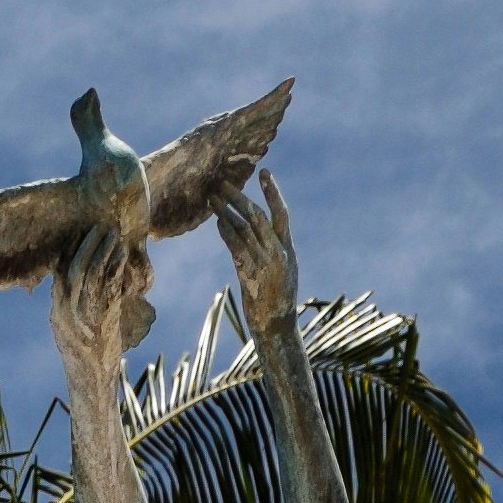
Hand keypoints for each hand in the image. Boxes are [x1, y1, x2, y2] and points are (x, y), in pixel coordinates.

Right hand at [60, 228, 154, 352]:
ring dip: (104, 250)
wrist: (91, 383)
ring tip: (114, 233)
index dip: (69, 250)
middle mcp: (66, 312)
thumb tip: (71, 287)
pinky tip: (123, 254)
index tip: (79, 232)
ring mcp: (84, 316)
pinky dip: (116, 266)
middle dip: (87, 243)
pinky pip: (109, 286)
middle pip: (74, 268)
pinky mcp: (103, 320)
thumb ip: (68, 308)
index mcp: (57, 313)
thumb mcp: (69, 331)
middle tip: (98, 225)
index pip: (59, 273)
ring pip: (92, 273)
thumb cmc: (84, 358)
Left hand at [216, 177, 300, 331]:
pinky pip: (237, 248)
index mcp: (288, 250)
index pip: (282, 214)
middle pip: (259, 216)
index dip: (273, 193)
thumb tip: (258, 237)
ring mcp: (266, 263)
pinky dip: (227, 232)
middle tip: (224, 182)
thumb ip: (273, 252)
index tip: (264, 173)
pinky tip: (217, 221)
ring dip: (227, 211)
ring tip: (213, 197)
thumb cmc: (277, 302)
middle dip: (241, 197)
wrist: (278, 328)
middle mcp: (279, 252)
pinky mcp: (252, 275)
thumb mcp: (281, 273)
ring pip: (245, 229)